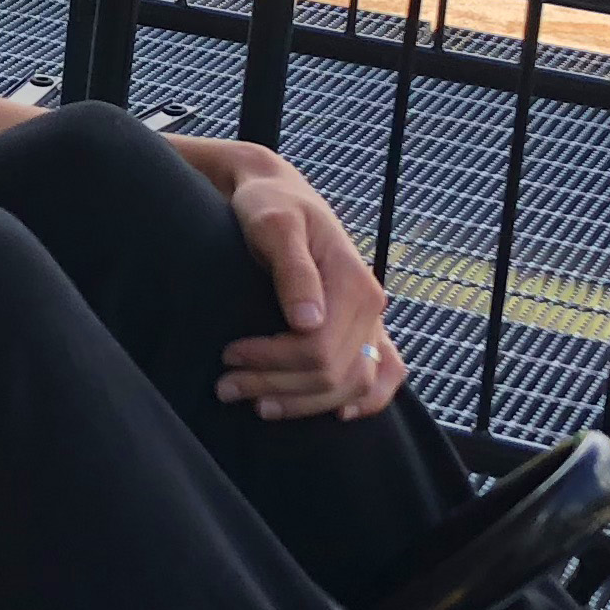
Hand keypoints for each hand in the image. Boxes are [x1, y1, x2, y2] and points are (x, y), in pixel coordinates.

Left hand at [179, 136, 405, 422]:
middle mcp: (371, 306)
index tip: (229, 357)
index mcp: (354, 283)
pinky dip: (367, 400)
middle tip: (225, 386)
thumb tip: (308, 322)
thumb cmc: (269, 205)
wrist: (278, 194)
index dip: (273, 362)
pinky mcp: (365, 328)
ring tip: (254, 404)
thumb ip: (292, 271)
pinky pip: (384, 375)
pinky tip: (339, 415)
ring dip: (304, 403)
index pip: (319, 348)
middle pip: (333, 373)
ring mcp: (372, 320)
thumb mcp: (274, 226)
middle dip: (276, 386)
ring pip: (353, 385)